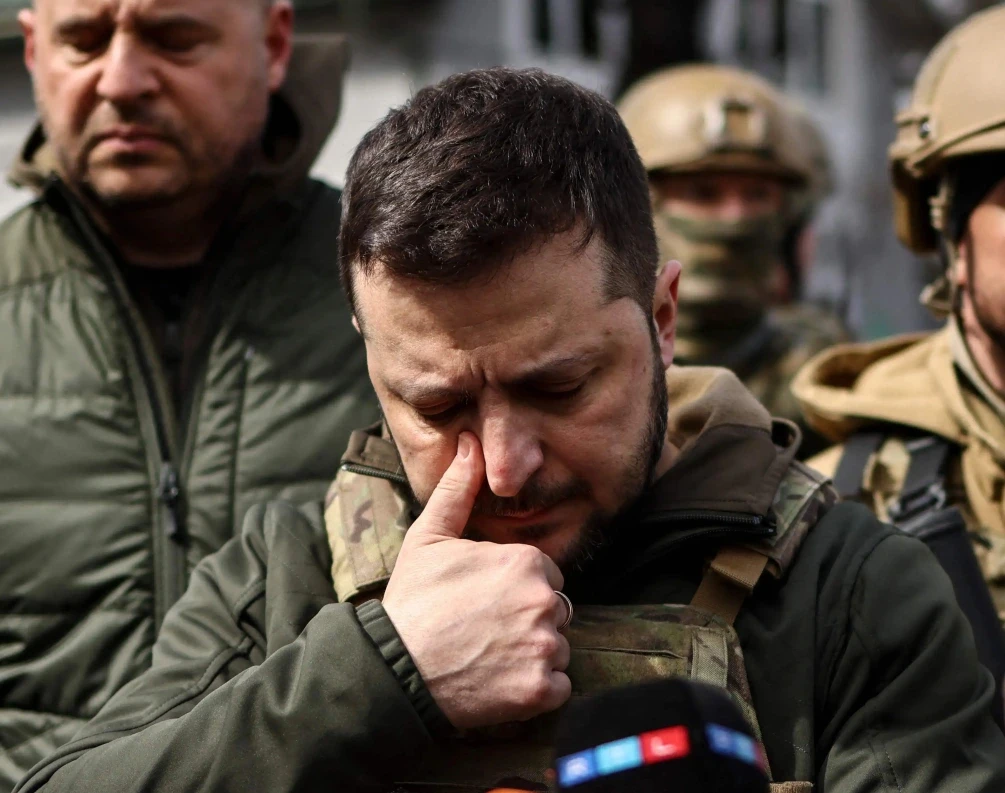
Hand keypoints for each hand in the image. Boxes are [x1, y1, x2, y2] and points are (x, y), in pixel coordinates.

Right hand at [381, 433, 571, 728]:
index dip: (516, 588)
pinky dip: (537, 689)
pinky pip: (558, 686)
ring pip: (558, 647)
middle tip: (486, 630)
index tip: (486, 602)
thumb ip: (458, 489)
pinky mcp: (541, 690)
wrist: (394, 669)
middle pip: (555, 610)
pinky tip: (502, 681)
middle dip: (528, 619)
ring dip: (534, 654)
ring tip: (491, 656)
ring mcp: (544, 647)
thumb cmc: (412, 601)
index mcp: (526, 561)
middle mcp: (543, 601)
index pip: (544, 574)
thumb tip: (470, 443)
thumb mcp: (429, 537)